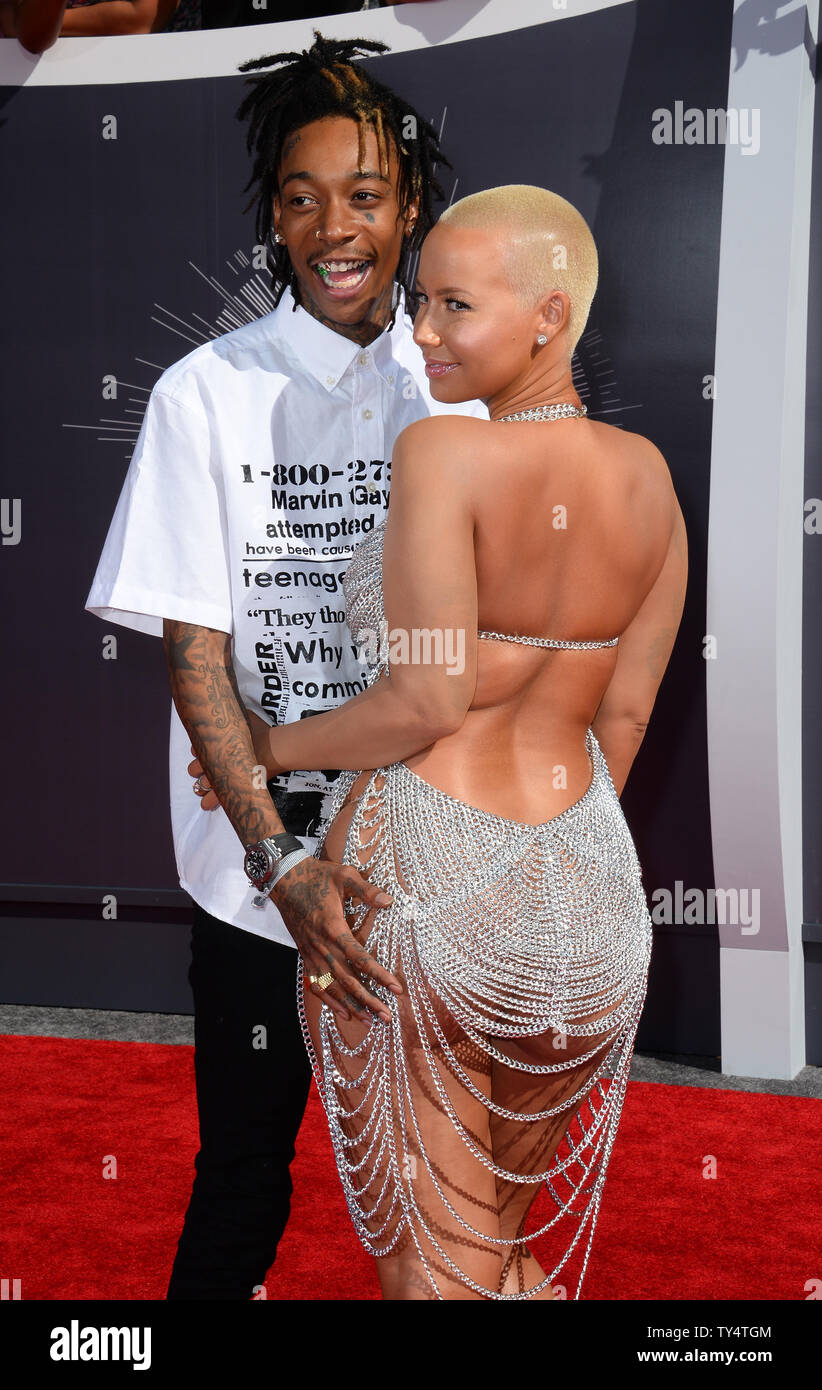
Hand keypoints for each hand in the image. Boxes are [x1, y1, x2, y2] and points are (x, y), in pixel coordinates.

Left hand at [187, 707, 273, 810]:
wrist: (276, 749)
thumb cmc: (263, 732)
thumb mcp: (247, 717)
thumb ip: (237, 712)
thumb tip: (231, 698)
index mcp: (215, 742)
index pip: (195, 748)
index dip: (198, 751)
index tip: (204, 753)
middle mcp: (214, 759)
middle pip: (195, 768)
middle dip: (197, 770)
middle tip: (204, 771)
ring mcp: (222, 775)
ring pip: (201, 784)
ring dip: (201, 787)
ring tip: (202, 790)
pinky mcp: (232, 787)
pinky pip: (214, 798)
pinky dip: (209, 802)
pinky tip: (205, 805)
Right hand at [271, 854, 400, 1023]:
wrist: (285, 879)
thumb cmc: (317, 875)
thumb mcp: (344, 875)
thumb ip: (366, 890)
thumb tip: (389, 901)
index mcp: (333, 928)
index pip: (360, 958)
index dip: (379, 975)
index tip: (396, 989)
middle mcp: (321, 945)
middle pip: (347, 980)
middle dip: (368, 1000)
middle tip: (387, 1016)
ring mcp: (311, 952)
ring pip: (331, 986)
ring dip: (350, 1005)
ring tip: (368, 1021)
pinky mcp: (304, 954)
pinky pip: (315, 983)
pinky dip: (328, 1000)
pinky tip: (342, 1011)